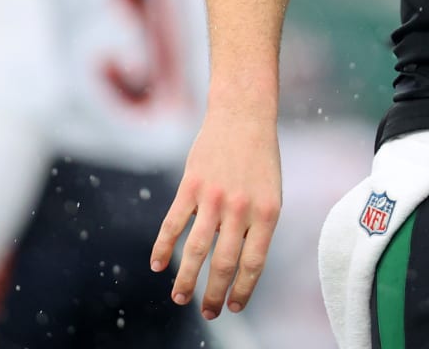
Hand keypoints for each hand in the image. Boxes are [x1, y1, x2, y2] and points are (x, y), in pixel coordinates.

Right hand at [151, 104, 282, 320]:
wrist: (243, 116)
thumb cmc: (260, 160)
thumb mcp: (270, 194)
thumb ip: (256, 228)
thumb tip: (234, 266)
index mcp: (267, 212)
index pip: (254, 263)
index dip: (243, 290)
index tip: (234, 307)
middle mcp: (241, 208)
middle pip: (224, 263)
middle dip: (215, 294)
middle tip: (208, 313)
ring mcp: (214, 197)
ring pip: (196, 250)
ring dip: (186, 279)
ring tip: (180, 298)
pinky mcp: (191, 186)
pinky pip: (173, 225)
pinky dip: (163, 248)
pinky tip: (158, 266)